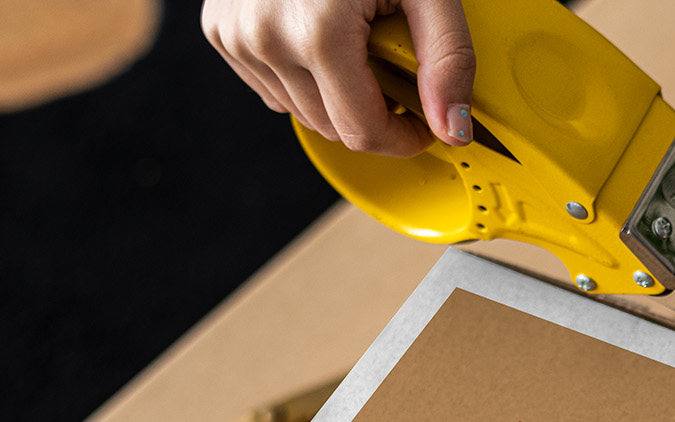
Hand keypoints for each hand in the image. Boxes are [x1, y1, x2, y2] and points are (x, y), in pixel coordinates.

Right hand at [202, 0, 474, 156]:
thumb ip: (447, 58)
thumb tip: (454, 126)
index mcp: (318, 33)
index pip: (362, 132)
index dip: (402, 138)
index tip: (423, 125)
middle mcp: (267, 39)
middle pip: (332, 128)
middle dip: (372, 112)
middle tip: (394, 70)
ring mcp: (236, 36)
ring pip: (302, 112)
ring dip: (337, 96)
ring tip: (358, 44)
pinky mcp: (220, 31)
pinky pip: (272, 87)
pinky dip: (302, 77)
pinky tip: (322, 40)